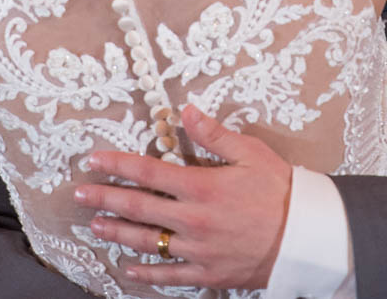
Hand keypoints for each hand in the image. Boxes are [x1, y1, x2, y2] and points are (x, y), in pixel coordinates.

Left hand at [74, 105, 291, 289]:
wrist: (306, 237)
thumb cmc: (281, 190)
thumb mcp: (251, 152)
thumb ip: (214, 134)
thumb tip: (185, 112)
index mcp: (200, 187)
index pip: (147, 172)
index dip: (117, 165)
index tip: (93, 161)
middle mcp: (192, 220)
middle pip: (137, 208)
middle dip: (105, 199)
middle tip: (80, 195)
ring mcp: (197, 250)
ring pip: (147, 241)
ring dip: (118, 233)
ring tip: (96, 225)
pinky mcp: (208, 273)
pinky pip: (169, 275)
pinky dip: (146, 272)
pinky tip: (128, 268)